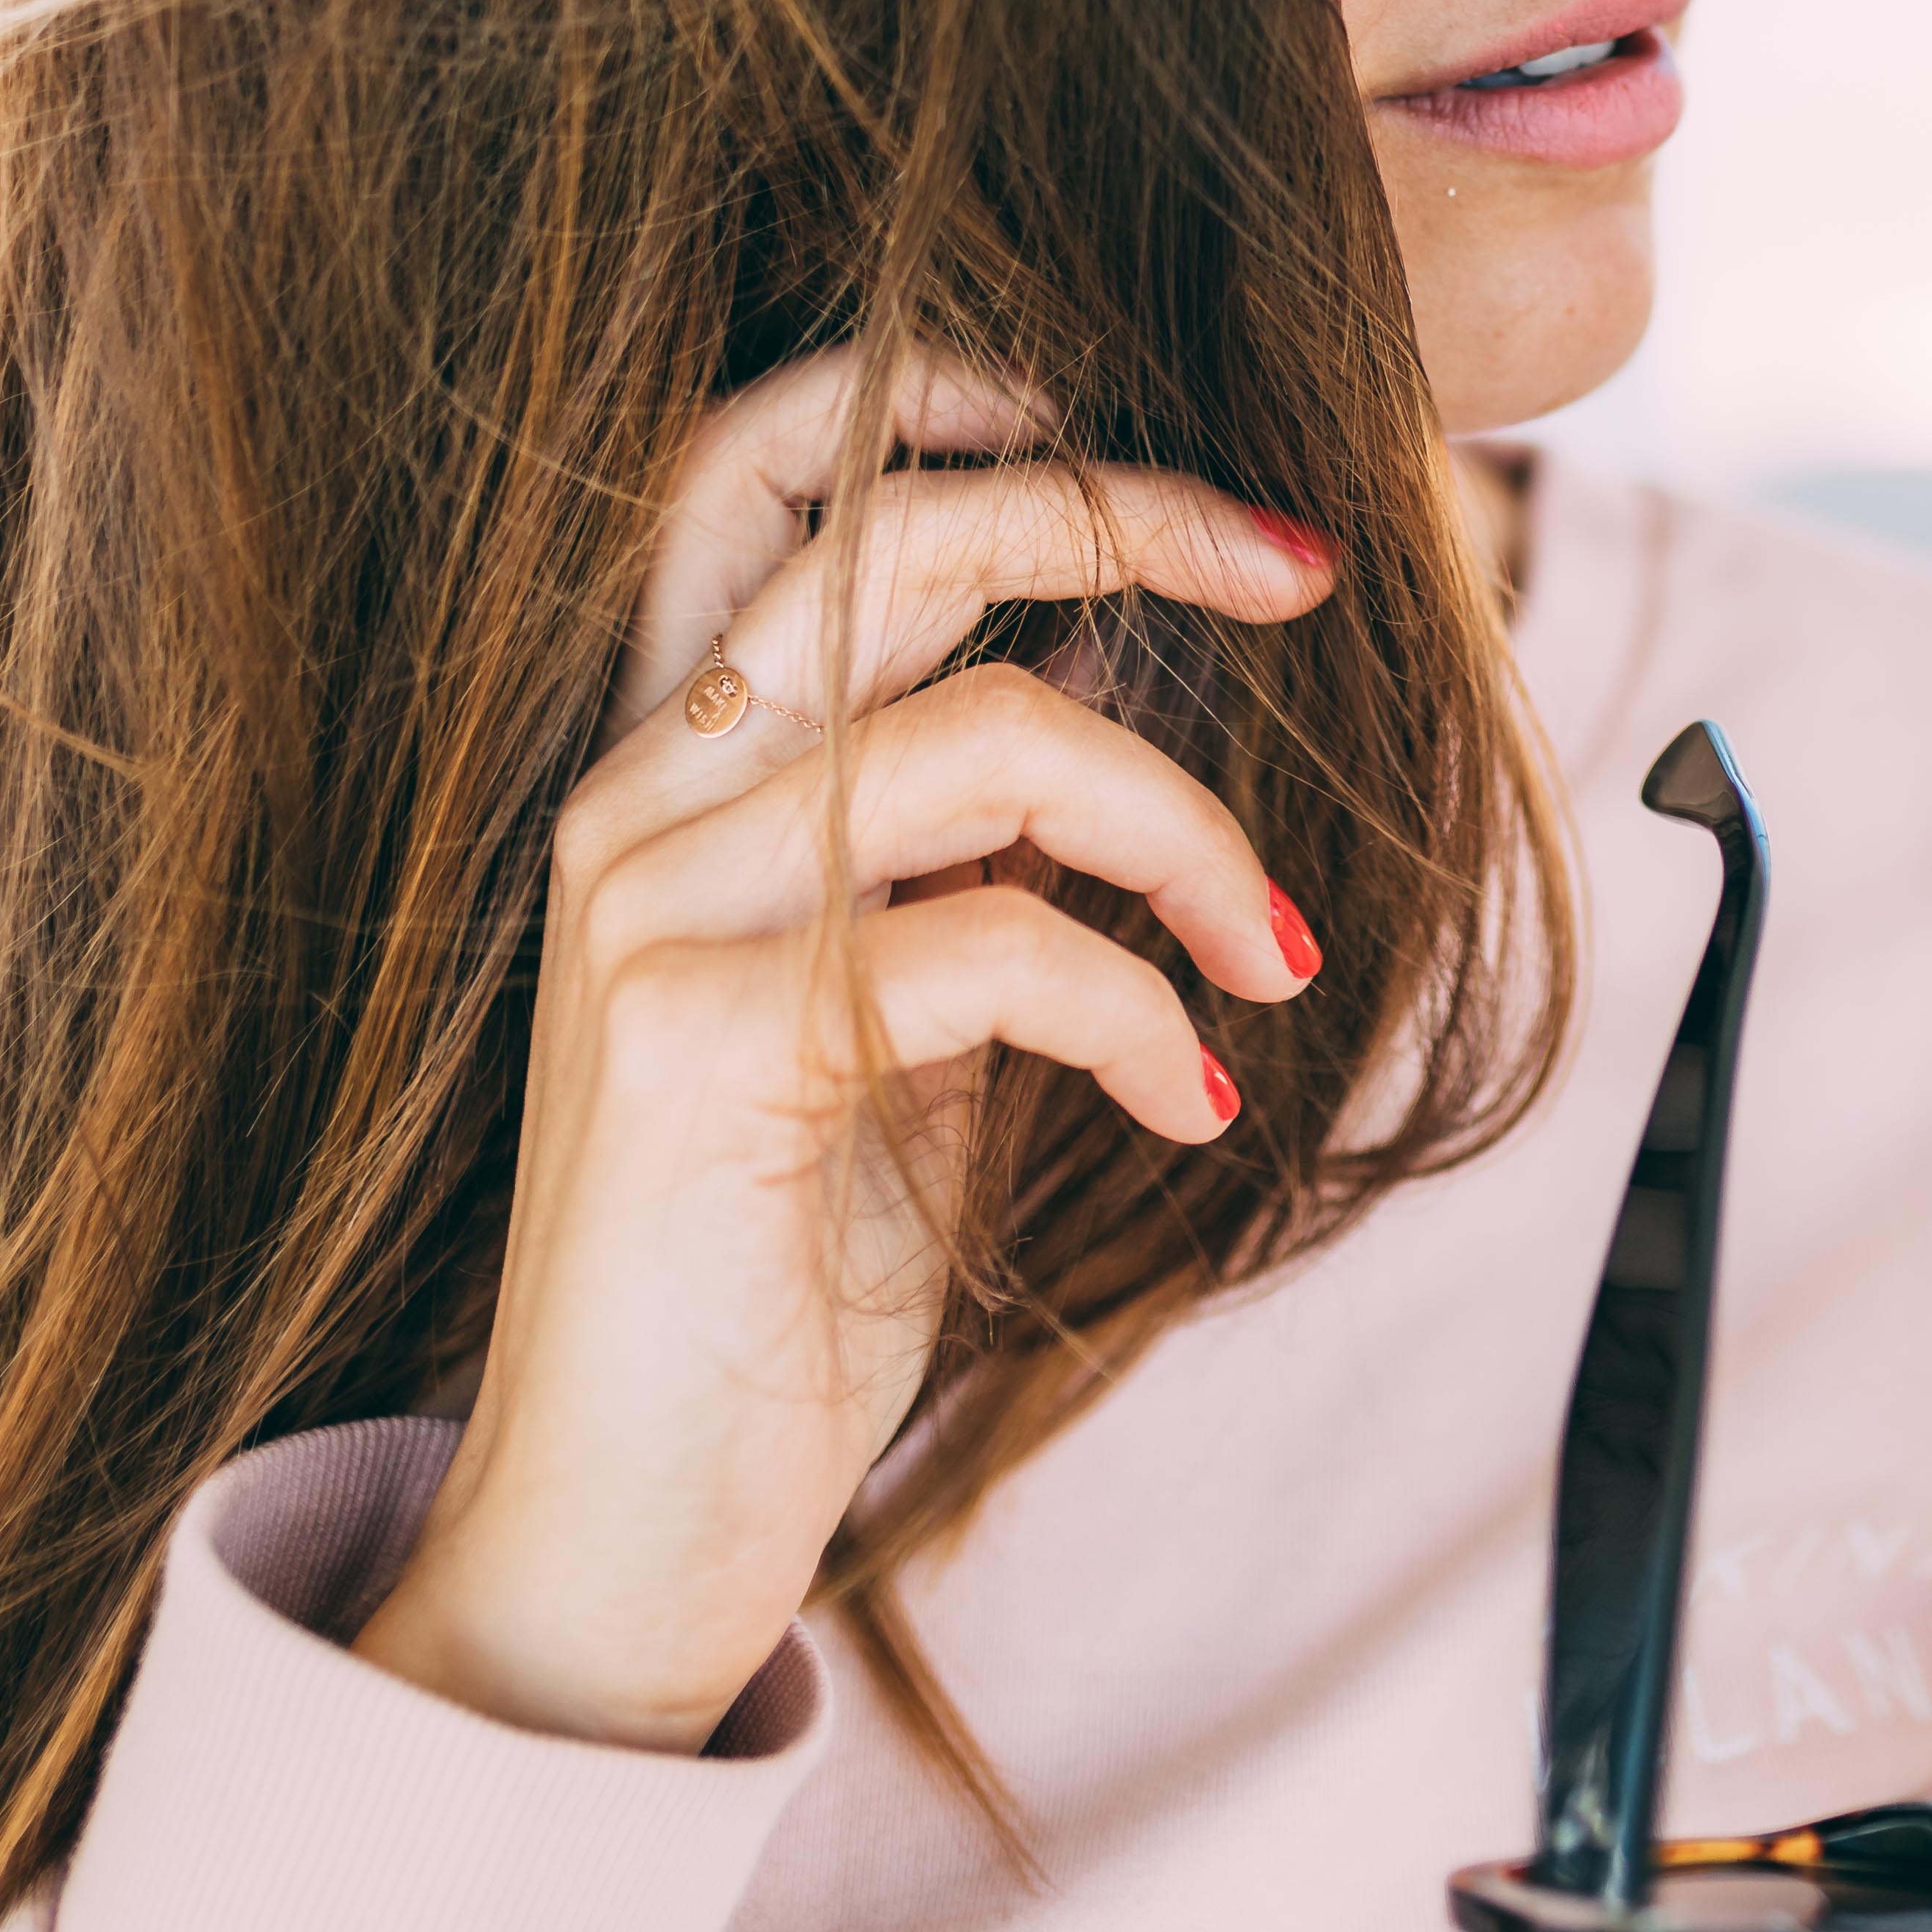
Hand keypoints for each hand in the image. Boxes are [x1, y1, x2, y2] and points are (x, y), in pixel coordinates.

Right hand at [355, 349, 1333, 1756]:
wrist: (625, 1531)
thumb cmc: (777, 1269)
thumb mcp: (901, 1019)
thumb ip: (972, 857)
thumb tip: (1133, 705)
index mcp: (675, 771)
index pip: (758, 473)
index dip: (943, 400)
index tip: (1142, 437)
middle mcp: (638, 802)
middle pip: (897, 536)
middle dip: (1126, 514)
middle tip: (1305, 566)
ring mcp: (651, 915)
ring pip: (990, 734)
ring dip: (1186, 826)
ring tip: (1273, 950)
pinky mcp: (698, 1046)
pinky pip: (994, 943)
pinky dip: (1141, 1006)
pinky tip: (1193, 1097)